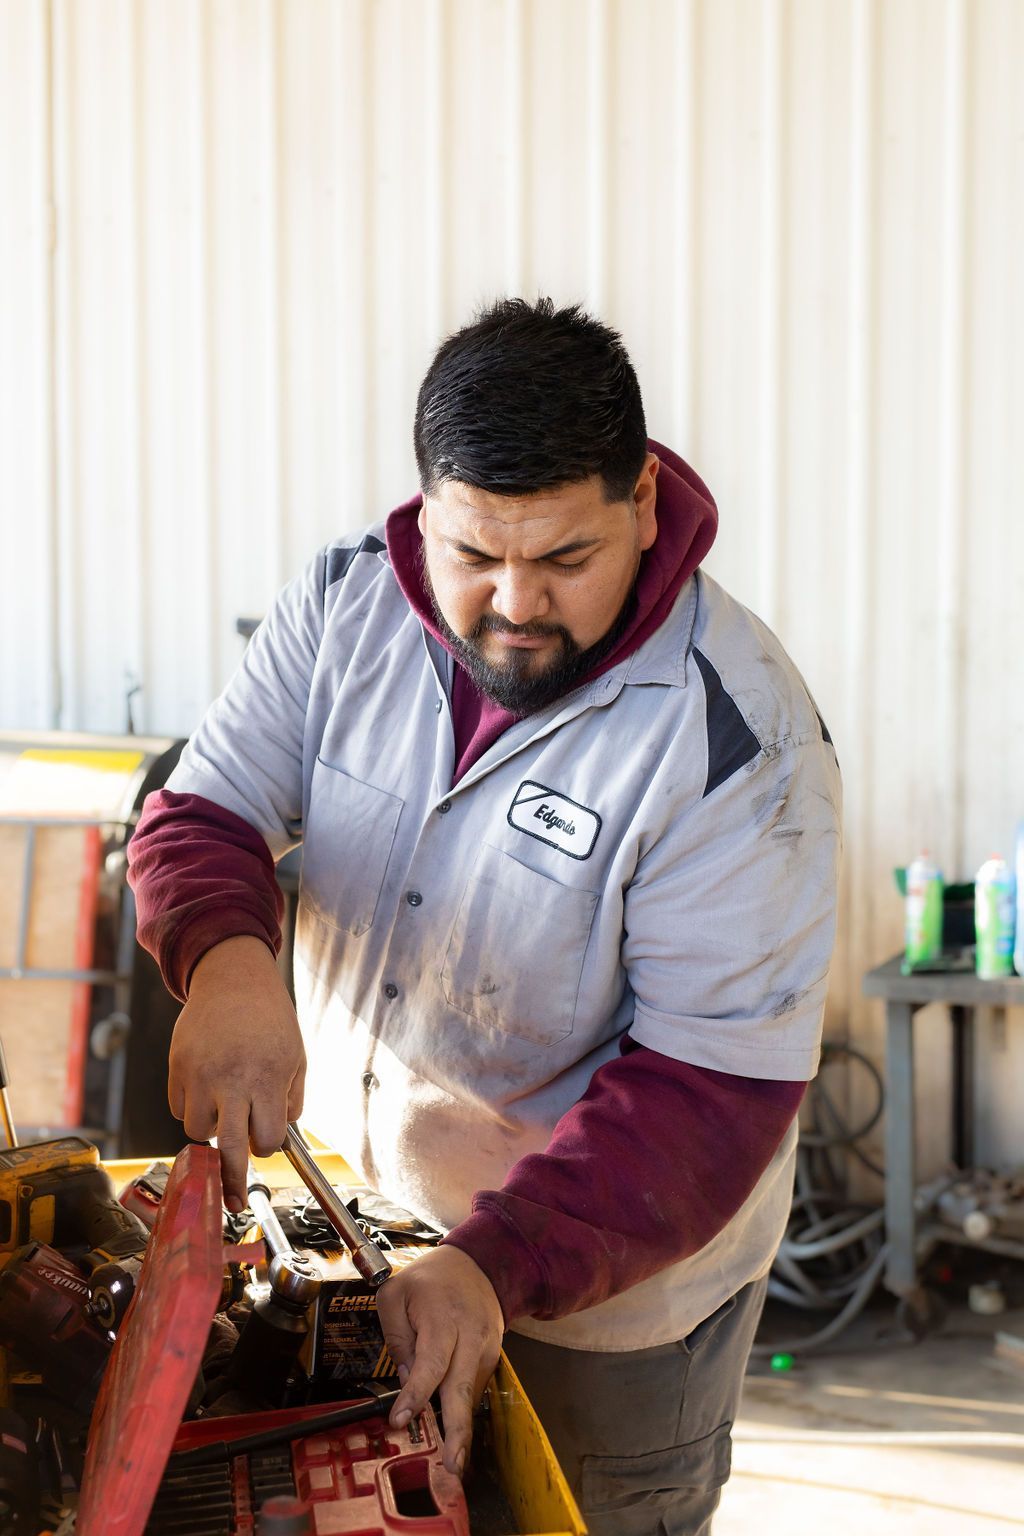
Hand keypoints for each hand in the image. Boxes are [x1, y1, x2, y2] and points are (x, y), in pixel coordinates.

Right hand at [167, 936, 305, 1210]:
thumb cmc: (270, 1020)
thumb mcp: (295, 1057)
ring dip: (211, 1130)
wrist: (233, 980)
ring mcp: (198, 1073)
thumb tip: (275, 1139)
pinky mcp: (176, 1067)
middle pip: (226, 1148)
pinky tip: (208, 1088)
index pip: (265, 1139)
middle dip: (231, 1181)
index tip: (266, 1136)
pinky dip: (192, 1108)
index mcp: (266, 1077)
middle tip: (235, 1202)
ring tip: (225, 1104)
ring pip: (196, 1130)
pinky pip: (179, 1108)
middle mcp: (230, 1078)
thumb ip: (290, 1100)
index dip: (267, 1143)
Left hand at [376, 1245, 503, 1475]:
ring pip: (470, 1393)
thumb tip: (406, 1381)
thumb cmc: (430, 1279)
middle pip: (462, 1389)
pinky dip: (461, 1404)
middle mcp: (470, 1336)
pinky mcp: (492, 1356)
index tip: (400, 1419)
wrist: (478, 1263)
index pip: (430, 1363)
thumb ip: (397, 1338)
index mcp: (442, 1319)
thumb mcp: (395, 1294)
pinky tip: (452, 1419)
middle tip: (453, 1464)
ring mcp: (486, 1347)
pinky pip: (474, 1386)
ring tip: (453, 1457)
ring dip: (460, 1426)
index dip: (416, 1394)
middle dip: (457, 1430)